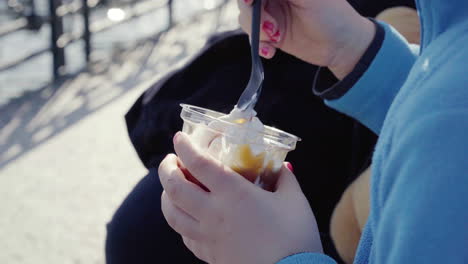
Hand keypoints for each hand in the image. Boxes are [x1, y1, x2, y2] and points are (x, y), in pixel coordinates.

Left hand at [158, 132, 322, 263]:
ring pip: (171, 214)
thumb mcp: (294, 201)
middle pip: (174, 187)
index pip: (198, 163)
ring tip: (171, 188)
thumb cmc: (295, 237)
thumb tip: (283, 166)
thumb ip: (286, 179)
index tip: (180, 137)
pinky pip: (184, 236)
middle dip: (166, 169)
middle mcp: (213, 213)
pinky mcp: (209, 256)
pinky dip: (180, 222)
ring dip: (165, 196)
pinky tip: (187, 217)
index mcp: (233, 193)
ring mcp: (208, 236)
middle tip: (170, 160)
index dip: (185, 146)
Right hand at [237, 0, 375, 78]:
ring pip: (245, 17)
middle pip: (246, 1)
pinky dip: (258, 45)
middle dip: (252, 13)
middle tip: (267, 25)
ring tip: (275, 37)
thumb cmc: (332, 15)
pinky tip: (271, 50)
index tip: (250, 2)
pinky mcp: (271, 34)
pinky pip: (253, 37)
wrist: (341, 46)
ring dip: (257, 30)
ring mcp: (271, 14)